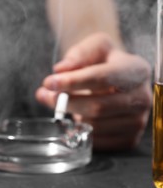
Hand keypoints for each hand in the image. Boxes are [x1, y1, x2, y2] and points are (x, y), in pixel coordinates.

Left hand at [36, 33, 151, 150]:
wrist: (119, 80)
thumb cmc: (105, 62)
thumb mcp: (94, 47)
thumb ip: (77, 55)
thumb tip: (60, 70)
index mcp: (137, 71)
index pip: (102, 78)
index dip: (73, 81)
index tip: (49, 82)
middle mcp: (142, 98)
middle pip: (98, 106)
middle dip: (66, 102)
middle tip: (44, 95)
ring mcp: (137, 122)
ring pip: (94, 124)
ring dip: (71, 116)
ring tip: (63, 104)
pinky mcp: (128, 139)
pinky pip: (96, 140)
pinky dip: (80, 131)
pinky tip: (77, 117)